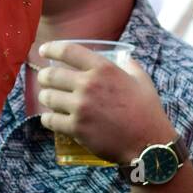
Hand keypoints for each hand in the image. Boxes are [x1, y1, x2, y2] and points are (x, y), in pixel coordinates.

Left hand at [35, 41, 173, 165]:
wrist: (148, 144)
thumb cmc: (147, 111)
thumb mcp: (142, 80)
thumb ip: (130, 66)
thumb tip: (123, 58)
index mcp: (104, 69)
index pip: (68, 51)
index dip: (51, 48)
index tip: (43, 50)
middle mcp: (89, 85)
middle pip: (51, 75)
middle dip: (44, 76)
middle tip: (45, 80)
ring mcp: (81, 107)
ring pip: (47, 97)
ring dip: (45, 97)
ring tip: (49, 99)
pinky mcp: (76, 128)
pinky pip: (50, 120)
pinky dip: (48, 119)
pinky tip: (51, 119)